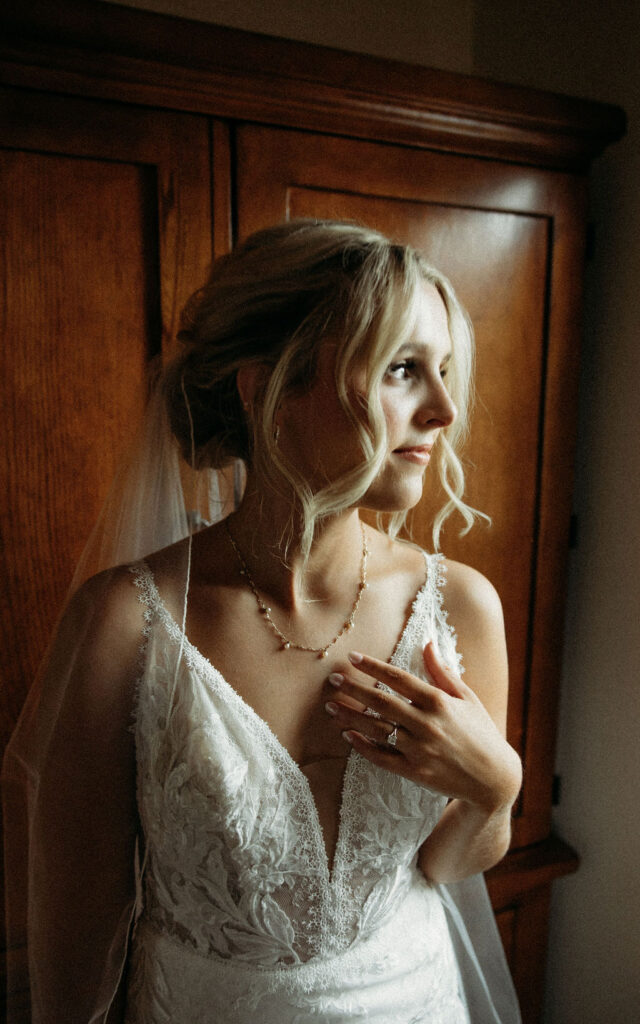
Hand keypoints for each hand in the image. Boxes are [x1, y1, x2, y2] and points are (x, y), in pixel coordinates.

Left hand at [325, 643, 520, 813]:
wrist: (493, 778)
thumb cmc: (481, 732)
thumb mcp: (467, 697)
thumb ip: (442, 672)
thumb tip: (427, 643)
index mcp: (439, 702)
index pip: (398, 678)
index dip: (373, 667)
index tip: (353, 657)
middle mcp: (427, 724)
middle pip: (381, 702)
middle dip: (354, 689)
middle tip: (333, 680)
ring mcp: (419, 750)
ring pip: (376, 729)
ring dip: (351, 716)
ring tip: (331, 706)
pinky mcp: (414, 771)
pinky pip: (381, 757)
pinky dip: (362, 746)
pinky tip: (347, 734)